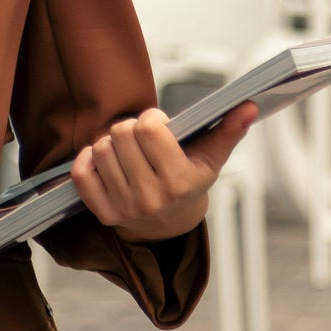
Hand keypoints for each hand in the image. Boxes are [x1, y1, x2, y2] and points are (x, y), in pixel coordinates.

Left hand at [70, 103, 256, 244]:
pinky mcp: (102, 213)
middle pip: (121, 134)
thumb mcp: (212, 159)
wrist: (170, 224)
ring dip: (111, 143)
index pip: (148, 129)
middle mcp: (150, 197)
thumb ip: (229, 130)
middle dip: (131, 127)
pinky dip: (88, 159)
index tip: (159, 125)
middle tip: (142, 138)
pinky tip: (106, 160)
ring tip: (128, 151)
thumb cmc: (190, 181)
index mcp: (179, 182)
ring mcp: (124, 207)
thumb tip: (249, 105)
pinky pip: (81, 172)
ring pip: (100, 148)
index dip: (151, 119)